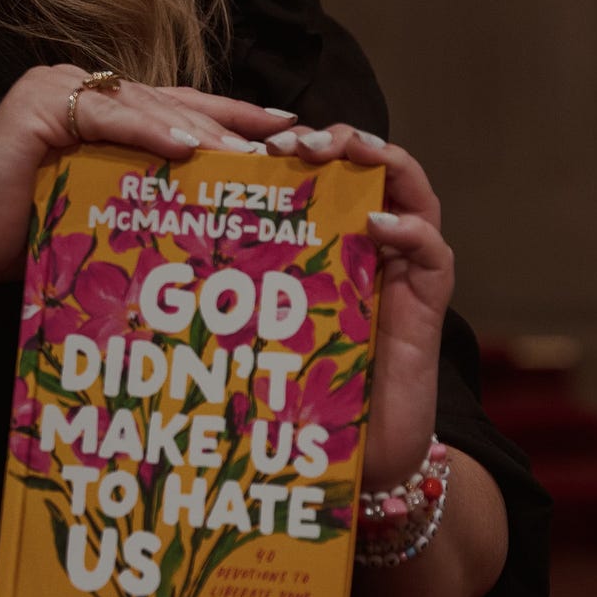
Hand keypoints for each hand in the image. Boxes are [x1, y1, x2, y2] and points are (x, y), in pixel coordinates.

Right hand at [0, 66, 296, 288]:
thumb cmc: (29, 237)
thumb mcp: (105, 206)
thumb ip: (147, 187)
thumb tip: (222, 196)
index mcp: (99, 106)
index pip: (177, 105)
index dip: (233, 116)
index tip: (287, 128)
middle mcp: (78, 86)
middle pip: (169, 103)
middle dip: (229, 127)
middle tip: (281, 147)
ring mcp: (55, 88)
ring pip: (143, 106)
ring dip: (198, 132)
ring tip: (244, 156)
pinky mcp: (37, 105)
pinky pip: (105, 116)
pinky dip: (147, 130)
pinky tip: (185, 146)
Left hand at [265, 122, 453, 490]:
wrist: (354, 458)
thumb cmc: (299, 388)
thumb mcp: (259, 322)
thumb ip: (238, 282)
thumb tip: (163, 247)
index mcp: (330, 237)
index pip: (324, 170)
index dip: (297, 146)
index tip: (255, 143)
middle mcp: (371, 244)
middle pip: (369, 165)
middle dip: (337, 138)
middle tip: (296, 141)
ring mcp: (405, 269)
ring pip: (412, 190)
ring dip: (382, 160)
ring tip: (347, 152)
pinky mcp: (429, 303)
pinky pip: (433, 251)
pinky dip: (410, 230)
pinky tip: (376, 225)